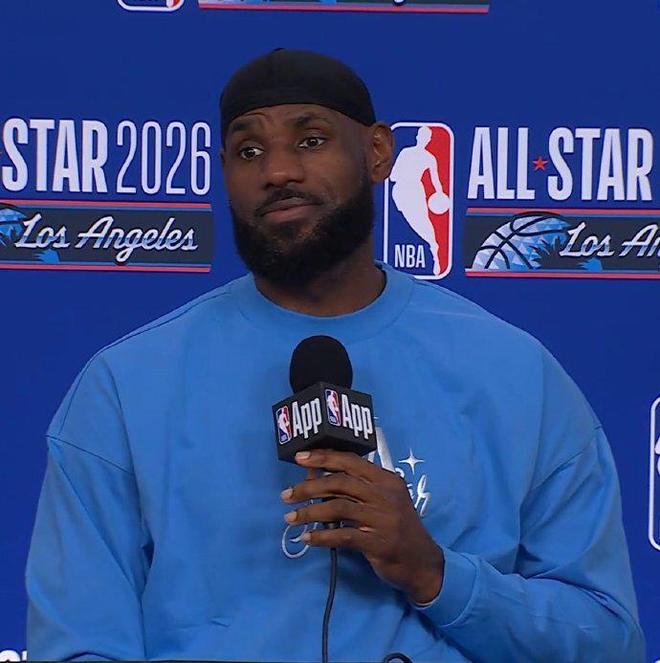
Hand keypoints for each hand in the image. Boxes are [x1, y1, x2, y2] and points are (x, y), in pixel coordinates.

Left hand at [280, 449, 443, 604]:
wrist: (422, 562)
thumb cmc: (397, 527)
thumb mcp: (381, 501)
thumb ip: (354, 488)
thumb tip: (314, 476)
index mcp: (386, 479)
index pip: (350, 460)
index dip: (323, 457)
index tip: (299, 458)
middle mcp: (385, 494)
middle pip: (340, 482)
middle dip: (309, 487)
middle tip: (286, 494)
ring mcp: (383, 518)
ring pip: (338, 507)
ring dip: (309, 512)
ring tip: (290, 518)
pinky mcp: (378, 542)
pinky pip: (343, 535)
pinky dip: (321, 537)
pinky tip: (307, 539)